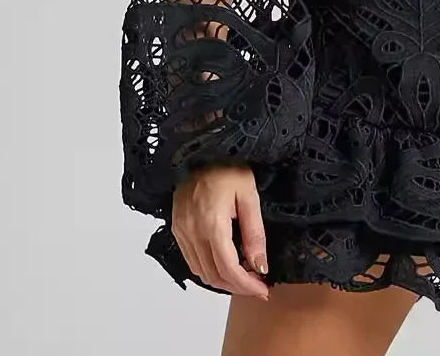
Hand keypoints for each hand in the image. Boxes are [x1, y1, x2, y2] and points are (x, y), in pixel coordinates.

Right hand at [172, 164, 270, 298]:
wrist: (202, 149)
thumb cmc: (228, 167)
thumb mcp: (249, 196)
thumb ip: (254, 234)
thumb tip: (260, 266)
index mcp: (212, 224)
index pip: (228, 269)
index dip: (247, 285)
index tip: (263, 289)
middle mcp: (192, 232)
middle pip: (214, 276)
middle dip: (237, 286)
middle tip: (257, 284)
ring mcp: (181, 232)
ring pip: (201, 272)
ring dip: (223, 280)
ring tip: (244, 276)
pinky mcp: (177, 229)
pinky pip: (191, 260)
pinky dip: (209, 269)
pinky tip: (224, 263)